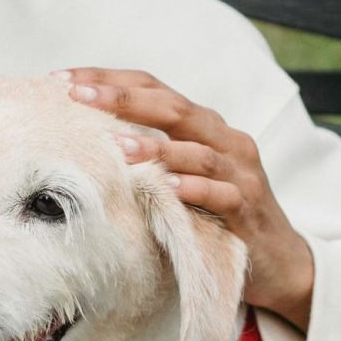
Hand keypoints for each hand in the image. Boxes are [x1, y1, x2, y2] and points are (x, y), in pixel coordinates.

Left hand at [55, 68, 315, 331]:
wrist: (278, 260)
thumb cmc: (220, 216)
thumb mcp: (184, 176)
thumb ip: (151, 153)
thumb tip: (87, 140)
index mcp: (205, 126)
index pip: (154, 89)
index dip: (110, 79)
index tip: (62, 81)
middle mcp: (226, 140)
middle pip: (174, 107)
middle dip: (123, 98)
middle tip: (78, 95)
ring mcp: (241, 173)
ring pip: (198, 149)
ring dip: (157, 146)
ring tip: (118, 145)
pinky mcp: (249, 208)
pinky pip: (221, 194)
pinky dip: (195, 188)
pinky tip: (168, 188)